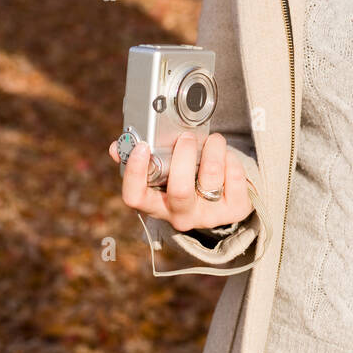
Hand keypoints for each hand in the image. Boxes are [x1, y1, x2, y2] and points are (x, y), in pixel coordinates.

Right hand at [108, 131, 251, 232]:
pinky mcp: (236, 209)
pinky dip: (231, 159)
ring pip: (211, 177)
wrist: (222, 199)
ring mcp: (210, 215)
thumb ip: (141, 160)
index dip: (135, 173)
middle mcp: (181, 215)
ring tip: (213, 140)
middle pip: (180, 190)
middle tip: (186, 137)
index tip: (142, 146)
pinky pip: (235, 177)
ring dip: (213, 149)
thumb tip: (116, 147)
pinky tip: (226, 157)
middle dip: (183, 156)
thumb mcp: (164, 174)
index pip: (135, 197)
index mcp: (156, 205)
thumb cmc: (186, 179)